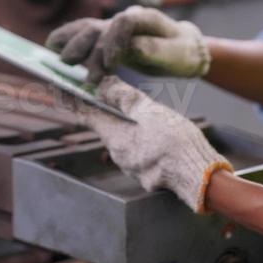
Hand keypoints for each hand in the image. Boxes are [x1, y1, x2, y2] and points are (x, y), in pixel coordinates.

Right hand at [46, 6, 211, 84]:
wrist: (181, 49)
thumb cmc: (180, 51)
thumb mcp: (176, 53)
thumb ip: (156, 49)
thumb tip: (134, 47)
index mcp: (144, 18)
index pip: (122, 23)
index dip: (113, 41)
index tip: (111, 64)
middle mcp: (124, 19)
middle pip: (98, 27)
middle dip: (83, 46)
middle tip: (71, 64)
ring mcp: (113, 27)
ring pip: (86, 30)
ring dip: (69, 42)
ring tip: (54, 56)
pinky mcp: (106, 38)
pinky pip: (83, 36)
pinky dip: (67, 39)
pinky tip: (52, 47)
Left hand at [66, 76, 231, 212]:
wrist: (200, 178)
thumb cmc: (177, 145)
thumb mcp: (151, 113)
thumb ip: (126, 98)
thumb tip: (104, 85)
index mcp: (116, 138)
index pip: (87, 115)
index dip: (75, 99)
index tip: (62, 87)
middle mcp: (119, 154)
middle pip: (104, 125)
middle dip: (102, 108)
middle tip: (101, 89)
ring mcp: (132, 165)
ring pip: (122, 136)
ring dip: (123, 121)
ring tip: (134, 108)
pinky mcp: (147, 171)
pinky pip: (136, 147)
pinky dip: (137, 134)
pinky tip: (152, 129)